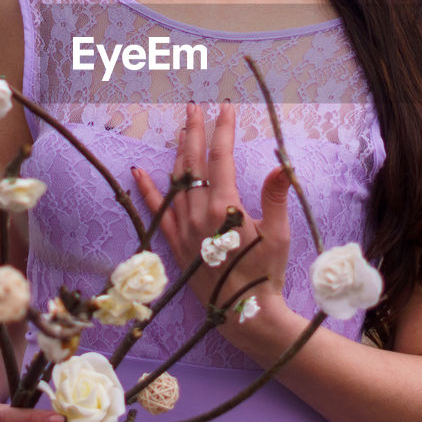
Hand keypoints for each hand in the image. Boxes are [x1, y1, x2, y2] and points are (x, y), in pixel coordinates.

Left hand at [131, 100, 292, 325]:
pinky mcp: (176, 244)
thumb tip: (282, 166)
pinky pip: (157, 212)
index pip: (222, 158)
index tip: (225, 109)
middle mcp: (199, 215)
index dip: (223, 130)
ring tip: (182, 129)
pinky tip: (139, 171)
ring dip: (180, 153)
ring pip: (177, 182)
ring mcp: (184, 229)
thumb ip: (276, 197)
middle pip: (194, 163)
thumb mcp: (278, 234)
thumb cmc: (267, 273)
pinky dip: (148, 190)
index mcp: (225, 208)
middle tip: (194, 107)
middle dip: (195, 132)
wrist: (246, 313)